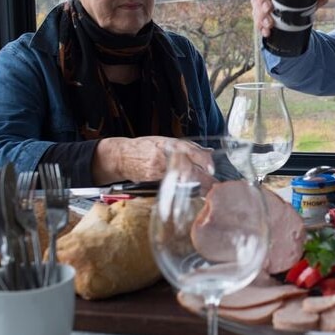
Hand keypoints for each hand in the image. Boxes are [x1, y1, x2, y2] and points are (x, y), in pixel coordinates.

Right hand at [92, 136, 215, 186]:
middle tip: (214, 185)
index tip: (211, 168)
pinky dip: (182, 188)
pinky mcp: (152, 178)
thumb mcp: (164, 141)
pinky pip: (170, 184)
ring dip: (195, 185)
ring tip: (207, 191)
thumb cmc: (143, 147)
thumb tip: (206, 152)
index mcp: (169, 143)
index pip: (190, 149)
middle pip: (187, 167)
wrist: (120, 156)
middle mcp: (164, 155)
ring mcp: (158, 168)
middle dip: (203, 178)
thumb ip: (184, 147)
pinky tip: (190, 193)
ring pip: (181, 178)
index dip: (202, 158)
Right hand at [250, 0, 328, 37]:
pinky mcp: (259, 15)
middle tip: (269, 9)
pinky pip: (256, 20)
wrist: (292, 19)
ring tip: (270, 25)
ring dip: (261, 16)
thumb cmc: (298, 2)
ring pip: (256, 6)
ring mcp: (260, 2)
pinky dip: (261, 27)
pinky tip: (267, 32)